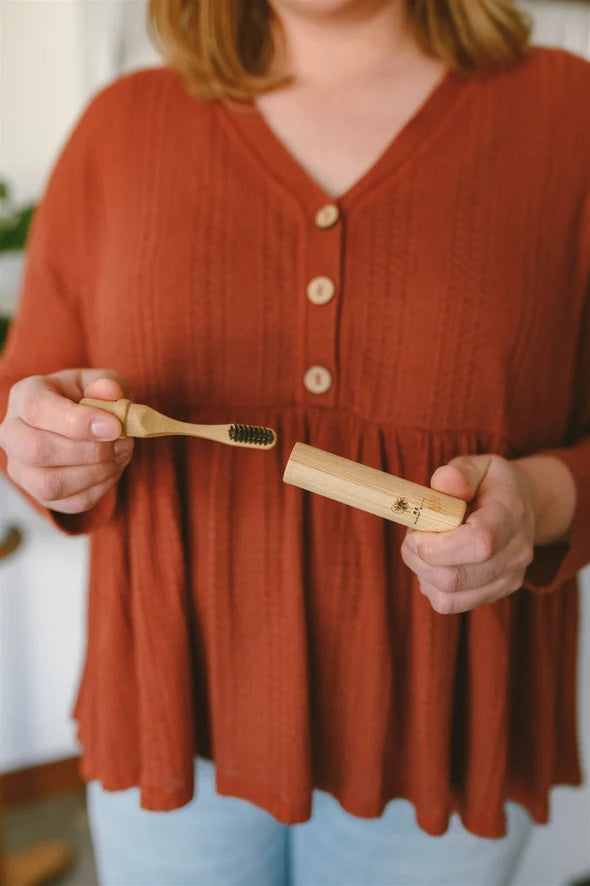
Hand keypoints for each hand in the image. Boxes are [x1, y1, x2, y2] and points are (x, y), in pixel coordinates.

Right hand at [0, 370, 133, 513]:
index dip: (78, 422)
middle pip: (36, 451)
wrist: (86, 423)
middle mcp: (13, 433)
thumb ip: (107, 384)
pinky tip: (113, 468)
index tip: (114, 427)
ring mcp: (22, 469)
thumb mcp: (102, 381)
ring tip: (121, 455)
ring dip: (96, 473)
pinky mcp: (40, 495)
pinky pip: (71, 502)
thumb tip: (108, 392)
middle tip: (122, 442)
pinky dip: (100, 488)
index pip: (37, 410)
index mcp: (24, 396)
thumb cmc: (90, 398)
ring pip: (50, 484)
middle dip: (89, 451)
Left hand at [401, 454, 535, 613]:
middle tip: (412, 534)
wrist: (519, 507)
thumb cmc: (489, 484)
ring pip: (449, 596)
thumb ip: (458, 472)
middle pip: (457, 576)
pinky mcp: (496, 593)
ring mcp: (509, 578)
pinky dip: (431, 586)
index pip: (479, 543)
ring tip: (424, 546)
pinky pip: (450, 604)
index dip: (438, 545)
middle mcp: (517, 552)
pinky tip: (434, 563)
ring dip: (422, 573)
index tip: (416, 530)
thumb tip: (443, 483)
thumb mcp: (478, 466)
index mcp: (511, 514)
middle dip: (419, 558)